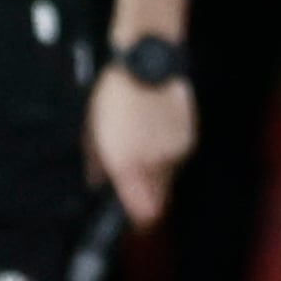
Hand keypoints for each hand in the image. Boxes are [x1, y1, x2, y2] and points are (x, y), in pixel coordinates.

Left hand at [87, 68, 193, 227]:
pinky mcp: (188, 137)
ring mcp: (175, 150)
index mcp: (128, 164)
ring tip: (141, 148)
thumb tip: (97, 184)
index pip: (145, 215)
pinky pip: (176, 158)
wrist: (146, 60)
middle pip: (159, 201)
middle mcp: (156, 163)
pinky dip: (167, 153)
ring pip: (168, 178)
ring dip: (156, 173)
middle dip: (146, 196)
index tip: (130, 217)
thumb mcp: (92, 129)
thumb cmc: (112, 95)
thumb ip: (96, 164)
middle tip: (131, 181)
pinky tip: (154, 133)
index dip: (138, 220)